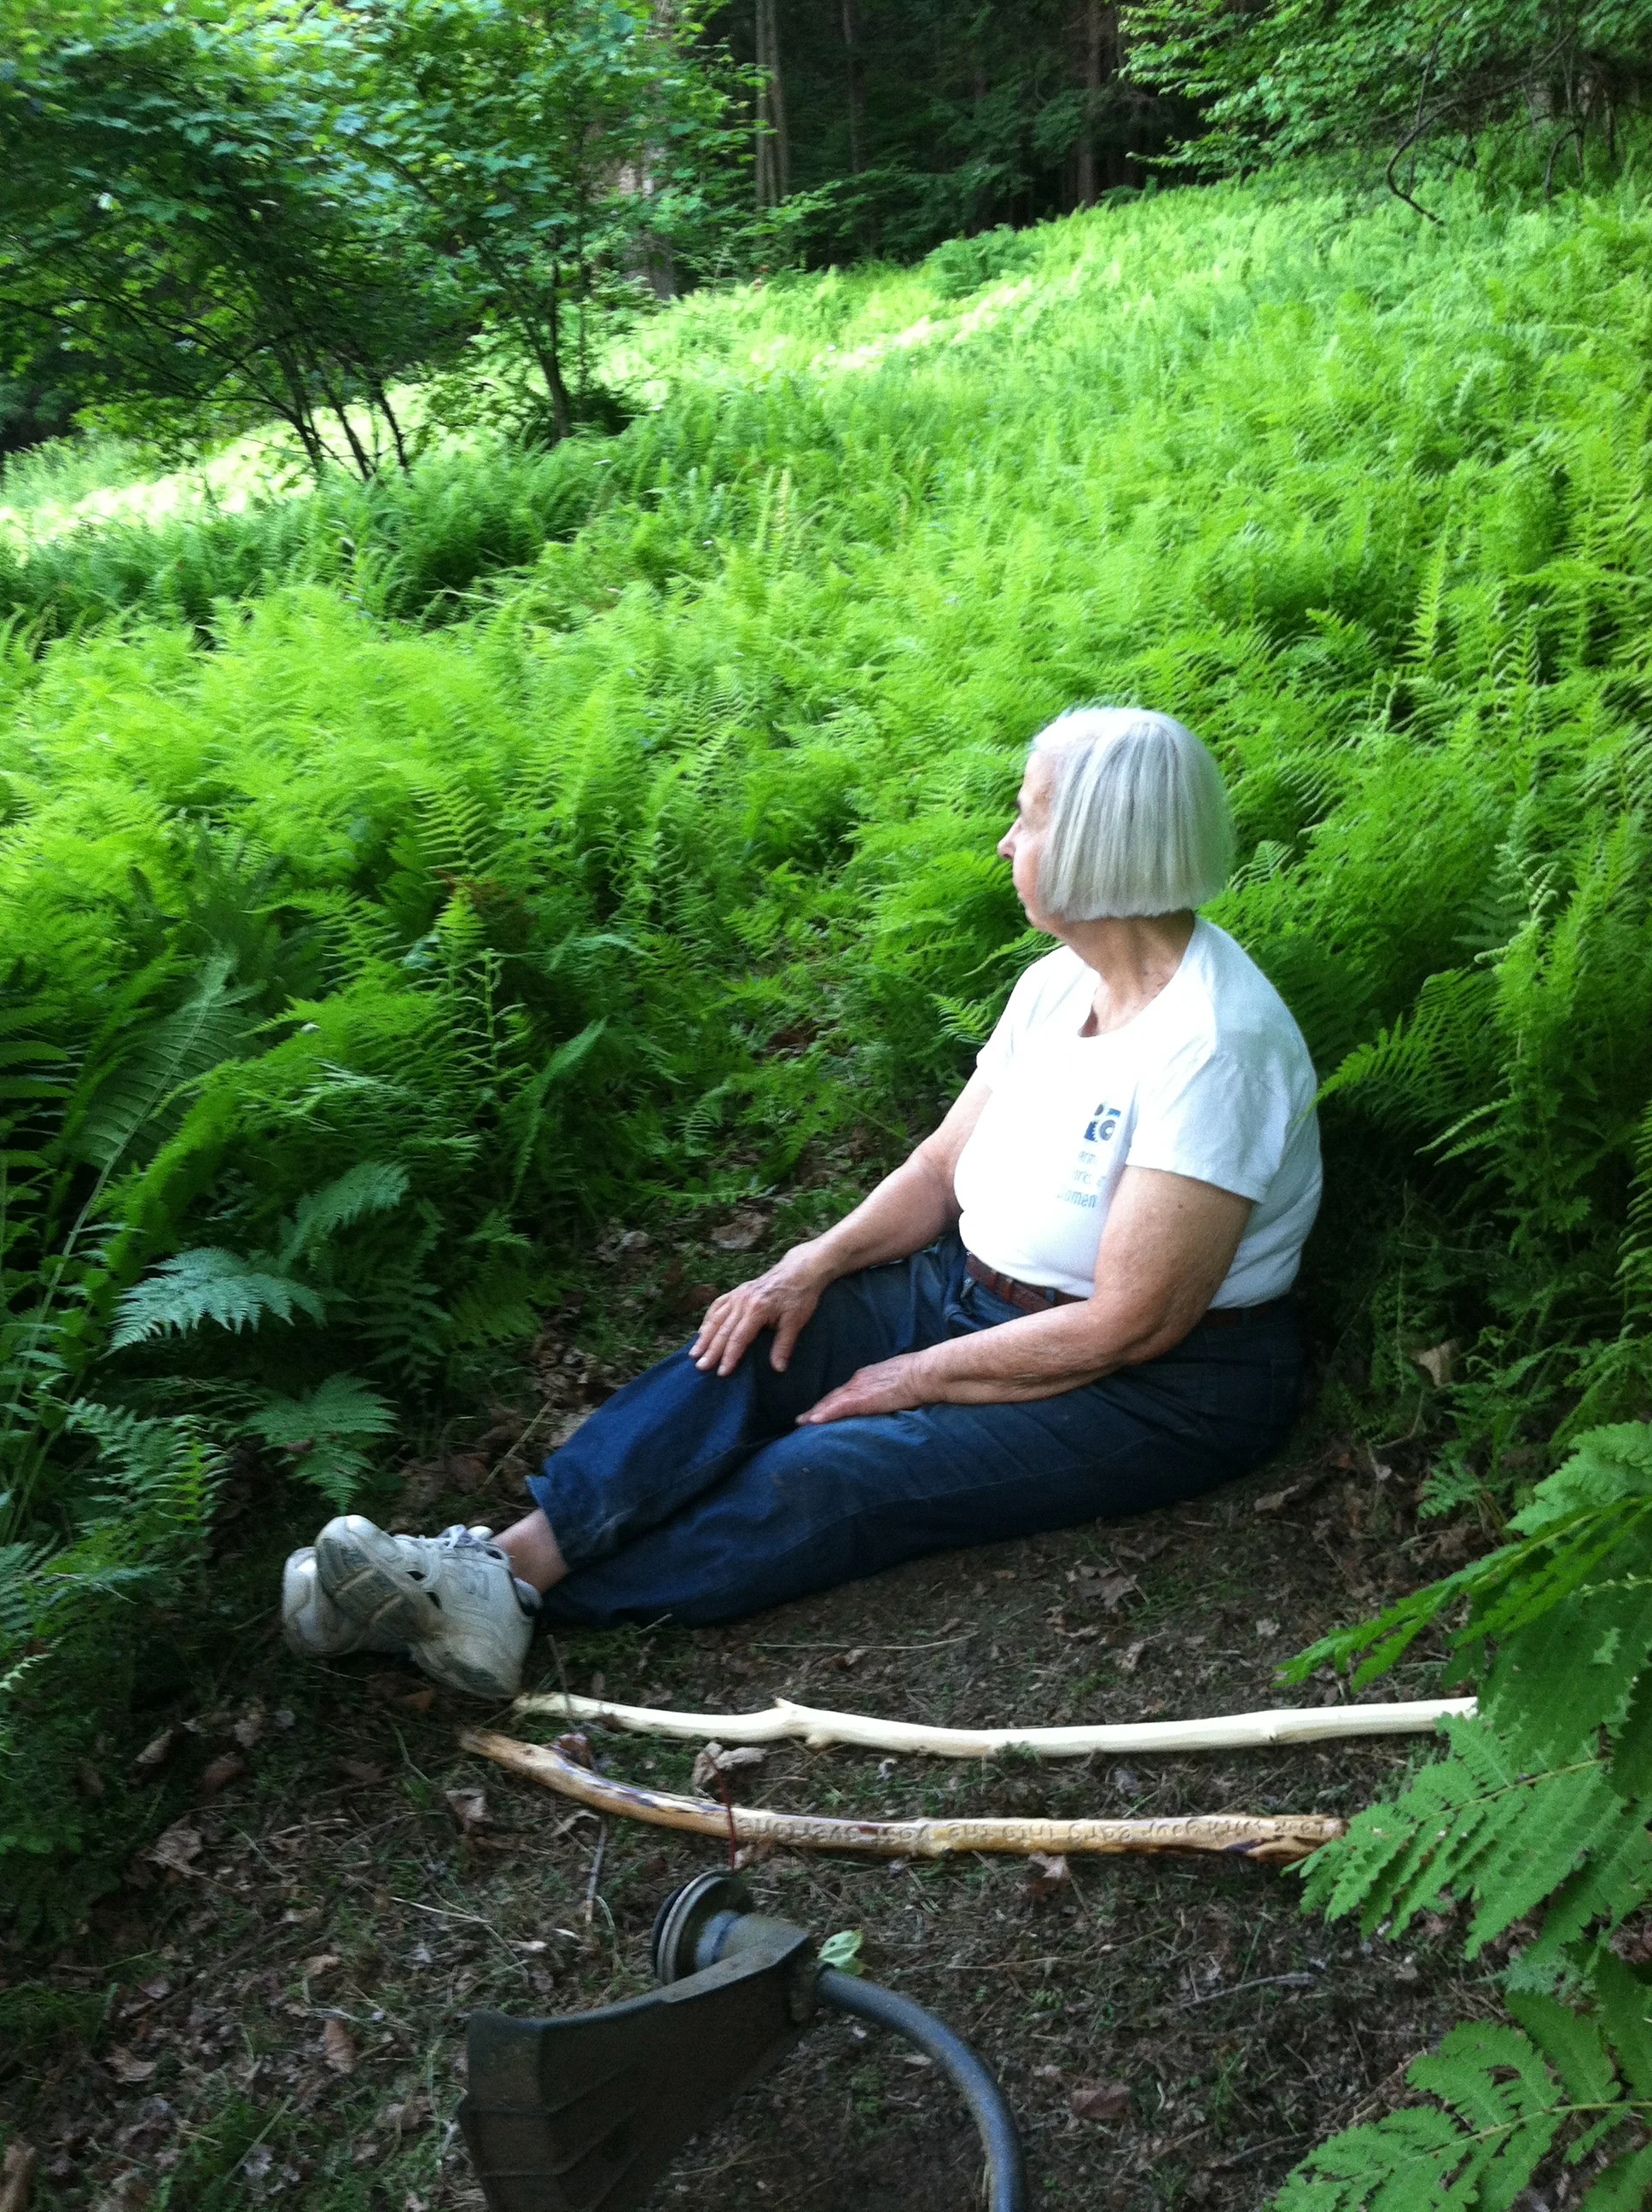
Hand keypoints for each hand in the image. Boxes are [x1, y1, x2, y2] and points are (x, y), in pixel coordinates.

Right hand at [691, 1244, 831, 1375]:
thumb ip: (784, 1345)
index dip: (729, 1357)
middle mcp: (742, 1302)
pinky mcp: (737, 1291)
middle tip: (700, 1368)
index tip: (722, 1373)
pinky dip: (708, 1319)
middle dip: (710, 1351)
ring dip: (704, 1337)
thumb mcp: (796, 1321)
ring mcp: (738, 1295)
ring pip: (716, 1318)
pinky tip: (702, 1331)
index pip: (738, 1338)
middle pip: (722, 1330)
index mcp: (757, 1309)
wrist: (800, 1269)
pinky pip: (717, 1306)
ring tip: (693, 1353)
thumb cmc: (800, 1296)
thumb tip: (778, 1368)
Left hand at [796, 1351, 933, 1424]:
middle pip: (832, 1397)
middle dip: (818, 1408)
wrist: (923, 1373)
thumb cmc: (916, 1375)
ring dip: (816, 1413)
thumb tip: (885, 1396)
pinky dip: (825, 1414)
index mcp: (866, 1377)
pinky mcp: (863, 1399)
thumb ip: (885, 1387)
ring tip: (802, 1422)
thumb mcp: (895, 1379)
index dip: (830, 1401)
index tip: (819, 1409)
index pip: (844, 1391)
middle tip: (803, 1419)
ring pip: (831, 1402)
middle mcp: (858, 1381)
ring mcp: (859, 1389)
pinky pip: (839, 1408)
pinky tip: (813, 1421)